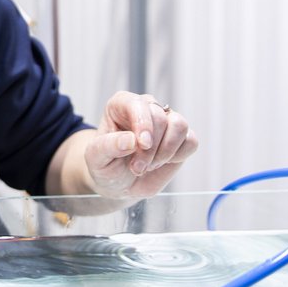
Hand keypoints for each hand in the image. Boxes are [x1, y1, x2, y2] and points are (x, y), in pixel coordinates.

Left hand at [84, 92, 198, 199]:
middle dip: (150, 149)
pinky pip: (191, 141)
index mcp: (121, 104)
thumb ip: (109, 146)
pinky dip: (178, 156)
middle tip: (137, 168)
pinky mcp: (181, 138)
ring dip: (166, 151)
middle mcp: (146, 107)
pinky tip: (162, 163)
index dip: (143, 124)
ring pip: (180, 126)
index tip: (142, 145)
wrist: (118, 182)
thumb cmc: (105, 165)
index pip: (138, 105)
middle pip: (160, 118)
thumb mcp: (96, 158)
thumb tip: (130, 140)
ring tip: (149, 166)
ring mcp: (166, 121)